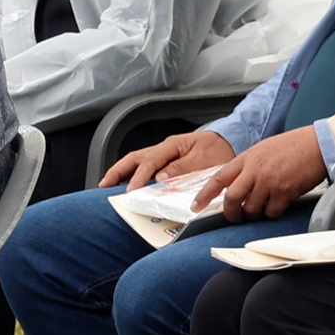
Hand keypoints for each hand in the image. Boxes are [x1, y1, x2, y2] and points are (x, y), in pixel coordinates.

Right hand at [104, 126, 234, 191]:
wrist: (231, 142)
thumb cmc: (220, 151)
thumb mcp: (206, 160)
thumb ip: (183, 167)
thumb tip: (160, 177)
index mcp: (174, 146)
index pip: (150, 161)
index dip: (139, 177)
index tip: (132, 191)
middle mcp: (166, 148)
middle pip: (135, 158)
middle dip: (118, 171)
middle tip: (104, 185)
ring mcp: (165, 154)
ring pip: (137, 161)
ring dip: (121, 172)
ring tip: (108, 185)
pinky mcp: (167, 161)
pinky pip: (145, 166)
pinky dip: (132, 175)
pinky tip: (126, 184)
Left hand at [200, 126, 328, 221]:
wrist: (317, 144)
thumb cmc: (293, 146)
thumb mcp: (263, 150)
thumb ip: (249, 166)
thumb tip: (238, 185)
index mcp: (246, 158)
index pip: (218, 178)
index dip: (204, 194)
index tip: (196, 206)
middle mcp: (255, 170)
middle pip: (232, 199)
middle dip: (231, 214)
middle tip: (235, 217)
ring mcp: (269, 182)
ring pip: (251, 209)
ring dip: (255, 214)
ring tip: (263, 208)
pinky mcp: (284, 192)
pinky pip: (271, 212)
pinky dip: (272, 213)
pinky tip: (279, 204)